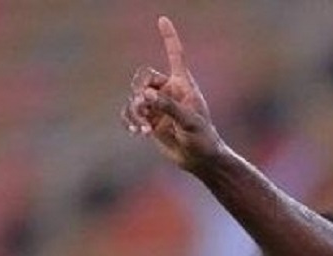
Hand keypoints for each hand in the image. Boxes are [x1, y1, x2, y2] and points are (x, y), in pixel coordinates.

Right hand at [121, 16, 222, 169]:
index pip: (175, 55)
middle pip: (144, 78)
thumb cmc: (202, 139)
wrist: (200, 160)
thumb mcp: (189, 122)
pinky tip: (137, 132)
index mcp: (183, 84)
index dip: (168, 37)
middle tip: (146, 109)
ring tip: (144, 129)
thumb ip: (168, 106)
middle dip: (140, 93)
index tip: (162, 19)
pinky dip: (130, 120)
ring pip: (135, 97)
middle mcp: (169, 91)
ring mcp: (158, 105)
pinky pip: (130, 112)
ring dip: (135, 111)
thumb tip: (145, 94)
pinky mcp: (150, 120)